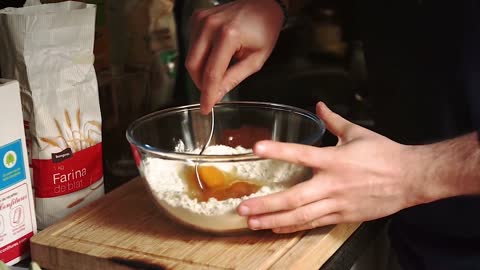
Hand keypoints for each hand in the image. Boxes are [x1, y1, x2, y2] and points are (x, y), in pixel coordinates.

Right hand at [185, 0, 283, 113]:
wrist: (263, 4)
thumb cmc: (264, 29)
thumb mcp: (255, 60)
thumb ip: (234, 78)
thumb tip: (217, 96)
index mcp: (228, 35)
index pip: (212, 73)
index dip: (207, 94)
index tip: (205, 108)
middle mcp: (211, 25)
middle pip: (194, 65)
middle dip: (201, 83)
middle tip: (213, 92)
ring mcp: (202, 19)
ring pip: (190, 57)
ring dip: (201, 70)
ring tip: (220, 68)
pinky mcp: (197, 18)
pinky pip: (192, 45)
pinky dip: (201, 56)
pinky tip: (215, 54)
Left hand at [237, 102, 425, 232]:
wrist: (411, 179)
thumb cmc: (384, 154)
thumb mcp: (357, 132)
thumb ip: (333, 120)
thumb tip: (319, 105)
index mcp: (334, 159)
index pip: (301, 154)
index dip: (278, 150)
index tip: (257, 148)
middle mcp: (332, 184)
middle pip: (294, 197)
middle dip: (266, 204)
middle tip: (243, 207)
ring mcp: (337, 203)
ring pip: (301, 216)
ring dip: (274, 220)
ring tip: (252, 223)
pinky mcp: (342, 216)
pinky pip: (314, 224)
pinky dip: (293, 227)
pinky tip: (276, 228)